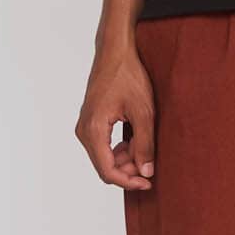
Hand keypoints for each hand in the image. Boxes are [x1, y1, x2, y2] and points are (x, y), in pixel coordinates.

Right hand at [75, 42, 155, 189]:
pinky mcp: (91, 122)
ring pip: (104, 157)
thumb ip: (145, 144)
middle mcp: (84, 130)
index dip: (129, 181)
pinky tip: (136, 142)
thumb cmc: (128, 75)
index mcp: (93, 129)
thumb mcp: (144, 111)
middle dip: (128, 171)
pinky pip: (103, 146)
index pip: (107, 171)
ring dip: (125, 160)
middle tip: (151, 166)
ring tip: (146, 151)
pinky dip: (119, 150)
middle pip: (104, 166)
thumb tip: (146, 172)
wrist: (115, 51)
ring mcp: (85, 126)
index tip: (148, 182)